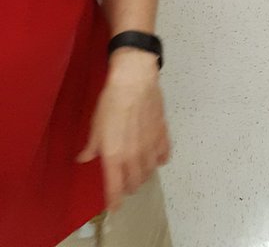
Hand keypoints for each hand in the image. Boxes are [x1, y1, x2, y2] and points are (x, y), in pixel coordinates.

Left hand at [78, 52, 169, 212]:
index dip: (114, 201)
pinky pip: (164, 155)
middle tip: (124, 181)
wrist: (134, 80)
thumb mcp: (96, 125)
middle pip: (134, 183)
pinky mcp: (162, 134)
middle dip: (128, 186)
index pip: (115, 189)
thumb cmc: (111, 101)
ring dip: (143, 174)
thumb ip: (91, 146)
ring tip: (138, 169)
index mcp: (114, 157)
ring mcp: (150, 147)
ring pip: (149, 172)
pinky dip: (160, 159)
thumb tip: (84, 158)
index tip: (114, 207)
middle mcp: (134, 157)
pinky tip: (157, 157)